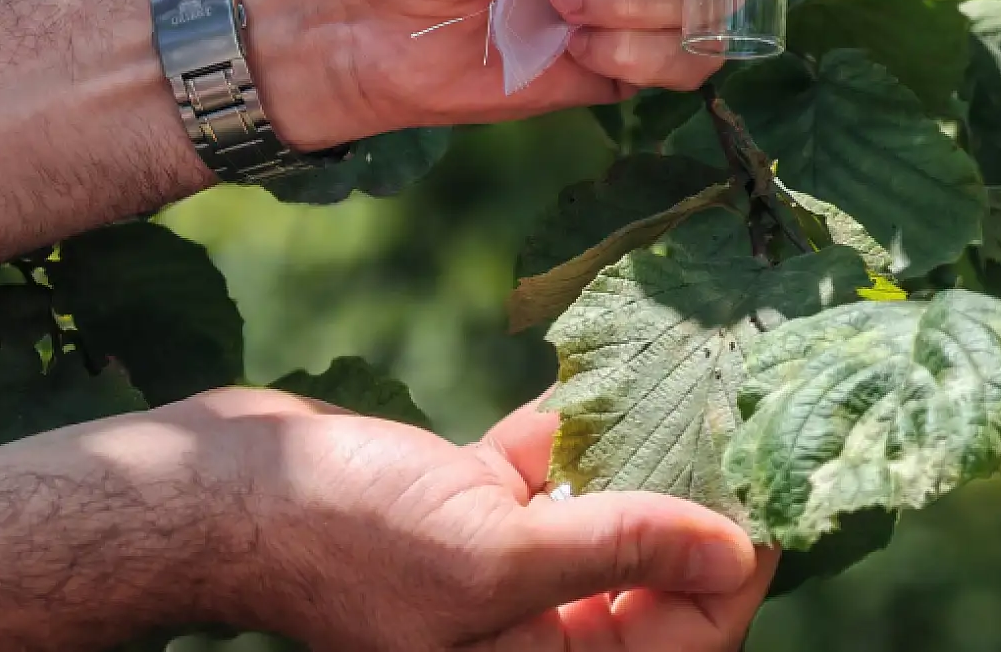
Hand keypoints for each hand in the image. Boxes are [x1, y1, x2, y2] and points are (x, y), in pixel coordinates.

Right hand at [181, 387, 776, 650]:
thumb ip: (618, 550)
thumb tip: (736, 552)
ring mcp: (497, 559)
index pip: (674, 638)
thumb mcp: (495, 556)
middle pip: (648, 574)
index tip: (774, 496)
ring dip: (637, 451)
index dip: (730, 575)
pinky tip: (603, 375)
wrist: (226, 489)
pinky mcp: (467, 499)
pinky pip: (544, 464)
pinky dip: (568, 425)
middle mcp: (527, 625)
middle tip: (742, 423)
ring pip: (601, 509)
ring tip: (695, 384)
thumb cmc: (349, 536)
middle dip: (693, 504)